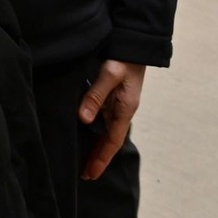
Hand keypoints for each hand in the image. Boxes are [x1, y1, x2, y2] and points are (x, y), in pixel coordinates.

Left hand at [78, 60, 146, 179]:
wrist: (135, 41)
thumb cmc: (124, 58)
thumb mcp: (110, 75)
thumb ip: (96, 96)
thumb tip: (83, 118)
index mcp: (125, 109)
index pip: (112, 141)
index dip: (101, 159)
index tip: (90, 174)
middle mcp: (122, 110)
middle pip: (108, 140)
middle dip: (97, 158)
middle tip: (84, 176)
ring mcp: (118, 104)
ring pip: (105, 131)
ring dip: (95, 146)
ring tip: (82, 161)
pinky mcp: (113, 97)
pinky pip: (103, 119)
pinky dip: (95, 131)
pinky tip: (85, 134)